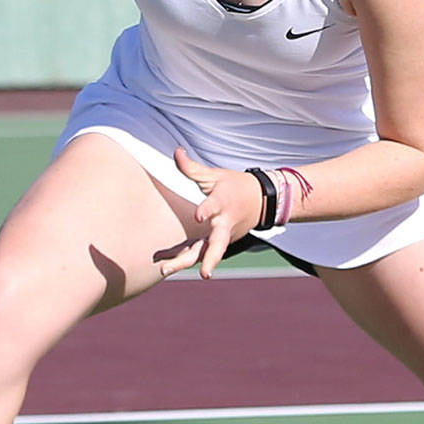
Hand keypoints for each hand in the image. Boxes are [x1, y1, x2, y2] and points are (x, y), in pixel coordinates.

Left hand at [156, 147, 263, 280]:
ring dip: (185, 263)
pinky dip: (181, 258)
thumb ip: (192, 168)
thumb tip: (176, 152)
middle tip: (201, 272)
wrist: (261, 201)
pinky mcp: (217, 243)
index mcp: (223, 202)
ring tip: (164, 271)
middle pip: (216, 244)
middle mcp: (224, 224)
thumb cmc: (234, 186)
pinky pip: (198, 253)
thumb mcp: (215, 175)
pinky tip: (162, 264)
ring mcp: (222, 237)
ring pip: (205, 253)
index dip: (207, 210)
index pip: (215, 206)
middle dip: (208, 258)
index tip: (198, 216)